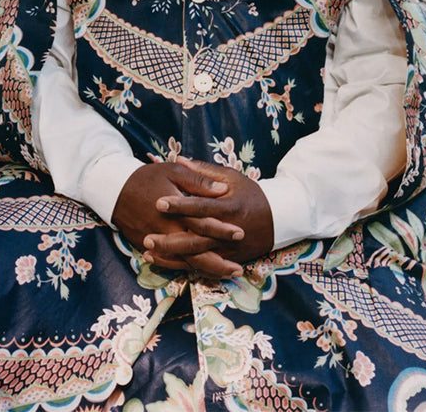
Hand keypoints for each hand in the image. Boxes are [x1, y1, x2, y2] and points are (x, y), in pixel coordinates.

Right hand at [111, 162, 244, 275]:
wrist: (115, 190)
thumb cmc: (147, 178)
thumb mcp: (174, 172)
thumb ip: (198, 182)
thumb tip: (222, 189)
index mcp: (175, 211)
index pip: (202, 223)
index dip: (222, 229)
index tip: (240, 233)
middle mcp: (167, 231)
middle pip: (196, 251)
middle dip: (218, 261)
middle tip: (239, 268)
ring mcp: (158, 242)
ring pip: (186, 262)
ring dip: (208, 270)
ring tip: (227, 274)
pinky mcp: (150, 248)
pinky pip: (172, 263)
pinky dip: (189, 269)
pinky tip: (204, 271)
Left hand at [142, 157, 273, 277]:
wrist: (277, 218)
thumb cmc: (250, 194)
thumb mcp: (231, 177)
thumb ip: (203, 171)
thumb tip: (179, 158)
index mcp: (228, 206)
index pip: (200, 207)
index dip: (180, 206)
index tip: (159, 202)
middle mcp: (227, 230)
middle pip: (196, 238)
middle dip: (171, 240)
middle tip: (147, 237)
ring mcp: (229, 248)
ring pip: (198, 256)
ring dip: (173, 257)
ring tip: (149, 253)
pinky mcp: (229, 259)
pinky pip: (204, 266)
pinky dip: (184, 266)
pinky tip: (165, 263)